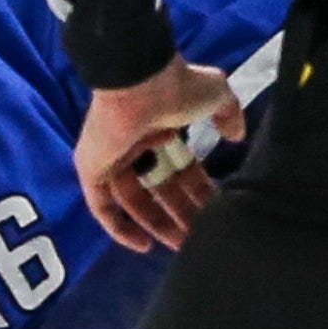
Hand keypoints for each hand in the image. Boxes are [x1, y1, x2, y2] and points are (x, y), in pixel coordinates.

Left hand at [73, 56, 243, 253]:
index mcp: (162, 129)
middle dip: (181, 215)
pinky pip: (103, 208)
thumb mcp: (217, 96)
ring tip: (182, 246)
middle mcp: (136, 146)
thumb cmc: (178, 89)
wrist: (141, 82)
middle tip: (201, 239)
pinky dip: (120, 228)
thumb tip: (236, 137)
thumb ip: (229, 115)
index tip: (217, 213)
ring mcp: (111, 159)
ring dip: (157, 225)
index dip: (199, 192)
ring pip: (134, 202)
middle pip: (160, 190)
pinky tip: (144, 246)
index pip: (181, 170)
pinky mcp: (91, 171)